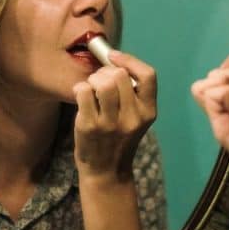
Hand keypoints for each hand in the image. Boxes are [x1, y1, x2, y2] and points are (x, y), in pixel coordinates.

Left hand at [72, 50, 156, 182]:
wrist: (106, 172)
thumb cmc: (119, 139)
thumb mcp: (136, 119)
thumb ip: (132, 94)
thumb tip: (113, 60)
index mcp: (148, 112)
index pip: (148, 75)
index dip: (130, 60)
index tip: (114, 57)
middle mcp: (132, 118)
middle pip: (120, 75)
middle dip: (106, 71)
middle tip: (99, 80)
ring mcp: (110, 123)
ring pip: (103, 82)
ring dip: (93, 79)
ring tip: (91, 88)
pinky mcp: (89, 126)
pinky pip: (83, 92)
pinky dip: (80, 88)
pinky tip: (81, 95)